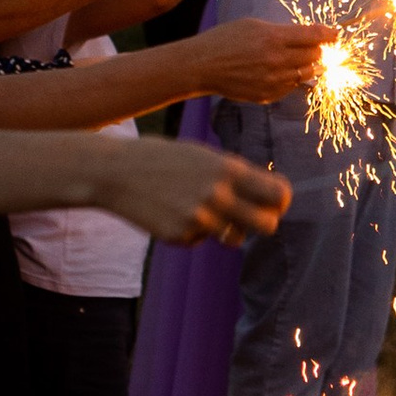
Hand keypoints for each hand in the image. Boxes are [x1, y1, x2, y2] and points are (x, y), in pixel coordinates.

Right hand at [104, 140, 291, 247]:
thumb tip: (266, 195)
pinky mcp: (180, 236)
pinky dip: (193, 230)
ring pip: (234, 237)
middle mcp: (218, 195)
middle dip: (265, 222)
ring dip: (227, 228)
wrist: (114, 172)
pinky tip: (171, 211)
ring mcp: (199, 219)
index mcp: (227, 169)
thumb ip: (233, 174)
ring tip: (200, 207)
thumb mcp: (202, 156)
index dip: (281, 200)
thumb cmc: (161, 159)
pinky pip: (202, 240)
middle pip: (267, 225)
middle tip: (253, 217)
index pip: (278, 193)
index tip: (275, 202)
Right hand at [193, 18, 329, 103]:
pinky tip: (285, 71)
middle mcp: (277, 60)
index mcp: (274, 38)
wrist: (203, 66)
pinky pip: (292, 87)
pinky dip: (294, 79)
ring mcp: (274, 81)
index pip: (313, 36)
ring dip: (311, 66)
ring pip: (307, 74)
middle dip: (320, 50)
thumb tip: (305, 36)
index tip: (336, 33)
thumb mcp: (254, 25)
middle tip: (320, 46)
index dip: (329, 34)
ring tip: (308, 59)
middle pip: (315, 56)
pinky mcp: (268, 95)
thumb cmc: (225, 40)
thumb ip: (282, 31)